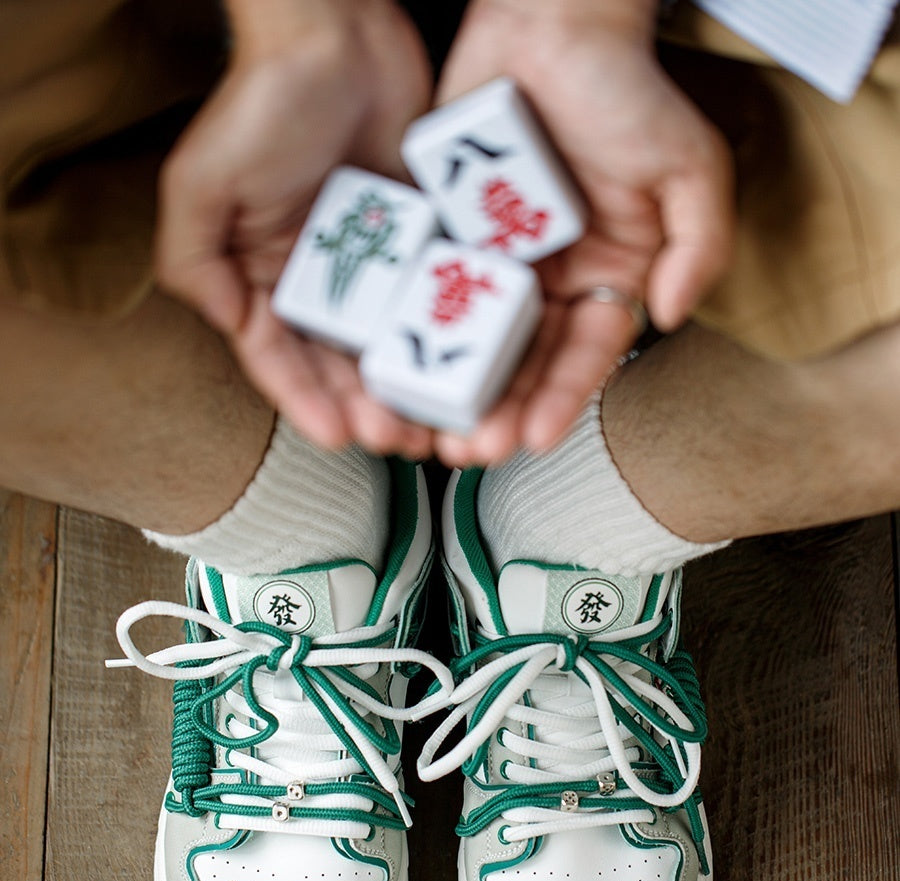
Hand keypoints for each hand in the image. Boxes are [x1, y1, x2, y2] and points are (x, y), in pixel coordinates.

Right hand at [155, 1, 436, 458]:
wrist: (338, 31)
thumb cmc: (261, 100)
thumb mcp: (201, 183)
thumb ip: (193, 262)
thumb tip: (226, 326)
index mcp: (265, 276)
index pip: (282, 357)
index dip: (306, 401)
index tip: (337, 435)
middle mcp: (319, 280)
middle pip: (343, 364)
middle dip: (368, 408)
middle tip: (398, 440)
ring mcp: (373, 263)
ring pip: (394, 344)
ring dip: (412, 389)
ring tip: (436, 423)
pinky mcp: (420, 240)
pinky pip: (435, 299)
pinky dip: (449, 338)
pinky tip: (467, 368)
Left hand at [431, 0, 733, 465]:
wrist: (549, 18)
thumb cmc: (625, 88)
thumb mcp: (688, 167)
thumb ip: (699, 245)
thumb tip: (669, 315)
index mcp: (606, 275)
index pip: (585, 354)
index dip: (563, 399)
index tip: (537, 438)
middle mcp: (549, 280)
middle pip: (523, 362)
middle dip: (500, 411)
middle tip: (474, 450)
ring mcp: (495, 261)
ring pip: (471, 341)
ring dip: (453, 391)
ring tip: (433, 431)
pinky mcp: (446, 235)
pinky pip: (427, 291)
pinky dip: (412, 334)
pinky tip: (395, 371)